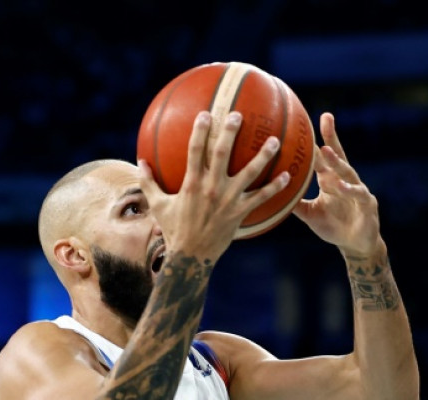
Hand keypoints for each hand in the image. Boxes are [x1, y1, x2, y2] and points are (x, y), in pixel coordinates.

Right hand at [138, 111, 289, 261]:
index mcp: (192, 183)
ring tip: (275, 140)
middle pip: (223, 154)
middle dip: (230, 132)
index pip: (195, 151)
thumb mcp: (158, 204)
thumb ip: (149, 182)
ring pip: (250, 173)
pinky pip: (262, 197)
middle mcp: (212, 188)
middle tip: (239, 115)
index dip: (200, 131)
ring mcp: (228, 200)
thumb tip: (140, 162)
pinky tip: (288, 176)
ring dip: (263, 156)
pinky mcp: (241, 212)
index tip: (206, 114)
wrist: (191, 255)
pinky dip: (275, 187)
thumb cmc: (174, 229)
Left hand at [291, 112, 381, 256]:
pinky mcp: (367, 204)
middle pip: (338, 155)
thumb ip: (294, 203)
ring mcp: (357, 190)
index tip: (310, 119)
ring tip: (325, 151)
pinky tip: (340, 186)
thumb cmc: (333, 226)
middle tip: (326, 118)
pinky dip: (349, 189)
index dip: (320, 137)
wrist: (355, 244)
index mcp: (331, 179)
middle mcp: (345, 180)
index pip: (324, 155)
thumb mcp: (310, 214)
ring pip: (348, 172)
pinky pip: (358, 194)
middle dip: (332, 137)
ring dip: (336, 161)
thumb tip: (268, 194)